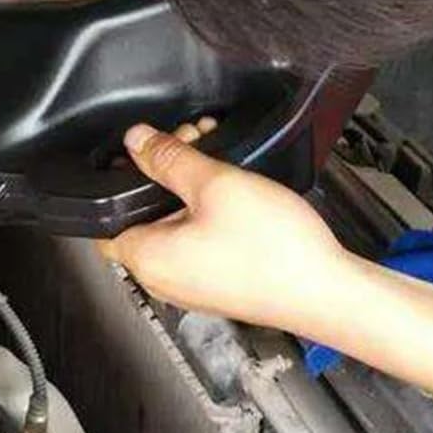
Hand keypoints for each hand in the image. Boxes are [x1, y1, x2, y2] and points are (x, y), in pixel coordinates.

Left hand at [98, 123, 347, 333]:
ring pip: (174, 225)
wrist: (329, 292)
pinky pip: (199, 241)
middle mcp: (162, 278)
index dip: (119, 179)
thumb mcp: (215, 185)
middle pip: (142, 215)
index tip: (141, 153)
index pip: (103, 219)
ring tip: (219, 160)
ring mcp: (192, 284)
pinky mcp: (219, 283)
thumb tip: (136, 140)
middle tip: (192, 144)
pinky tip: (235, 189)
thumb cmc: (275, 251)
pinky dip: (208, 211)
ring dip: (190, 188)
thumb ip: (168, 158)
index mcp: (146, 258)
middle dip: (162, 173)